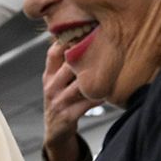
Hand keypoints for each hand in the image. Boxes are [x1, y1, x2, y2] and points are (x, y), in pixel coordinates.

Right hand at [42, 40, 100, 160]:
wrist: (55, 131)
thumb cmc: (61, 101)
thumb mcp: (56, 82)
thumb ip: (65, 64)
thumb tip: (86, 38)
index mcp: (48, 75)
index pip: (53, 53)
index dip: (67, 41)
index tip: (85, 30)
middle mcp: (50, 87)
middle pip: (68, 66)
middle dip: (87, 56)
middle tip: (108, 45)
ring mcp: (57, 102)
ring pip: (78, 85)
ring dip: (96, 78)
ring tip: (113, 67)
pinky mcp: (67, 116)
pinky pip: (86, 103)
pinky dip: (99, 96)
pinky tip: (110, 91)